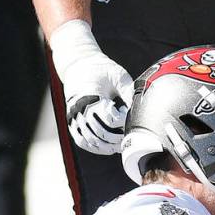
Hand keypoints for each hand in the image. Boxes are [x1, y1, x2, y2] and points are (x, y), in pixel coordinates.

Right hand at [50, 20, 132, 155]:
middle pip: (101, 133)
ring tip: (122, 145)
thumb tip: (142, 109)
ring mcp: (73, 117)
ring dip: (108, 146)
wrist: (79, 65)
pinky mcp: (72, 122)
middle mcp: (78, 108)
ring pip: (91, 141)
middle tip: (130, 136)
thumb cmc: (102, 71)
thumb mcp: (118, 76)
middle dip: (118, 137)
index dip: (122, 121)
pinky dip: (96, 148)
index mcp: (90, 97)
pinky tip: (109, 148)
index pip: (109, 119)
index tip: (126, 112)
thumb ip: (128, 92)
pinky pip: (82, 141)